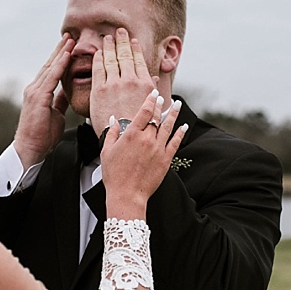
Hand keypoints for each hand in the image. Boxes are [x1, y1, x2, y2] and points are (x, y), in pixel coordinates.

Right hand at [10, 29, 79, 169]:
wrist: (30, 149)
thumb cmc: (42, 136)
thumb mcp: (55, 114)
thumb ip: (59, 101)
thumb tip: (66, 91)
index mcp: (38, 92)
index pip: (50, 70)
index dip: (59, 58)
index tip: (68, 46)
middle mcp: (34, 88)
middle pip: (49, 64)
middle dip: (60, 50)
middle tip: (69, 36)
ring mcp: (34, 91)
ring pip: (50, 67)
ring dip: (61, 53)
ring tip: (70, 40)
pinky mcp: (38, 97)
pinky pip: (51, 77)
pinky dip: (59, 65)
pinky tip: (67, 56)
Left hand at [85, 23, 157, 146]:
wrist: (125, 140)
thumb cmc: (140, 127)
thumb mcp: (153, 108)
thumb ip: (153, 90)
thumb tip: (154, 77)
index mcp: (144, 84)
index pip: (138, 60)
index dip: (135, 48)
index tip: (133, 40)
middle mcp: (129, 80)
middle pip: (125, 55)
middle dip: (122, 41)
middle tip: (120, 31)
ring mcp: (113, 84)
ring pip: (111, 59)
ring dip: (110, 45)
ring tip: (108, 37)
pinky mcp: (99, 90)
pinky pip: (98, 69)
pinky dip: (98, 58)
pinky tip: (98, 52)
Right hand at [101, 84, 181, 219]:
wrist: (127, 196)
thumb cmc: (114, 175)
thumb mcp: (106, 152)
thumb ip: (111, 133)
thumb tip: (113, 119)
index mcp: (131, 135)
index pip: (144, 111)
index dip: (150, 100)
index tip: (153, 93)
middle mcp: (146, 139)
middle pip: (156, 117)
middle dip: (160, 105)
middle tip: (163, 97)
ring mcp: (157, 150)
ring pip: (168, 127)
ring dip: (173, 114)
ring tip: (177, 104)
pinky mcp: (165, 161)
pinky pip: (175, 143)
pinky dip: (180, 133)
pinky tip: (184, 126)